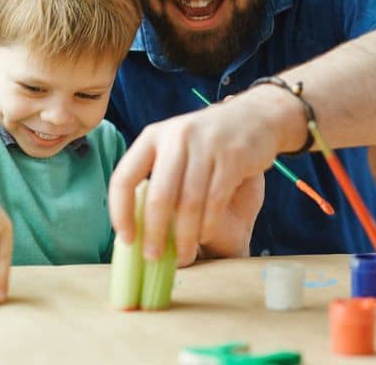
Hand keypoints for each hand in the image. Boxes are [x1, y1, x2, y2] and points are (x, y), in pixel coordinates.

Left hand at [109, 85, 299, 262]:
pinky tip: (203, 236)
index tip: (126, 239)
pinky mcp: (232, 156)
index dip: (120, 211)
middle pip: (159, 195)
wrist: (255, 117)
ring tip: (183, 254)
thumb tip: (138, 227)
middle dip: (154, 232)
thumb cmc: (207, 142)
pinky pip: (214, 200)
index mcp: (153, 136)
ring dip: (184, 236)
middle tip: (153, 257)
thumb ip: (158, 177)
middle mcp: (176, 138)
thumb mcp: (176, 147)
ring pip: (189, 202)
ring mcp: (206, 145)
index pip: (124, 177)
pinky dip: (207, 224)